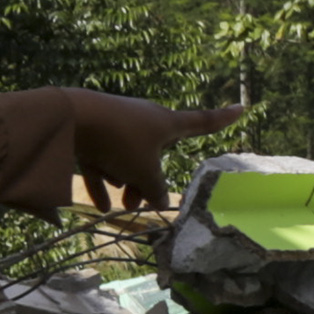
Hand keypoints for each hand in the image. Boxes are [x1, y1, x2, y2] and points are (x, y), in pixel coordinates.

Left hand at [54, 96, 248, 213]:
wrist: (71, 118)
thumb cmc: (120, 141)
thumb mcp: (144, 172)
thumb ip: (155, 189)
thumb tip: (162, 200)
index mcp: (166, 123)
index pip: (202, 122)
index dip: (223, 118)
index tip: (241, 107)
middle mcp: (144, 120)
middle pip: (155, 153)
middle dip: (148, 180)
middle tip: (140, 203)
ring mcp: (118, 126)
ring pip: (128, 158)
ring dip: (125, 182)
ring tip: (120, 206)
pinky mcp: (93, 132)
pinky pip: (103, 161)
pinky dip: (103, 182)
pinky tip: (101, 206)